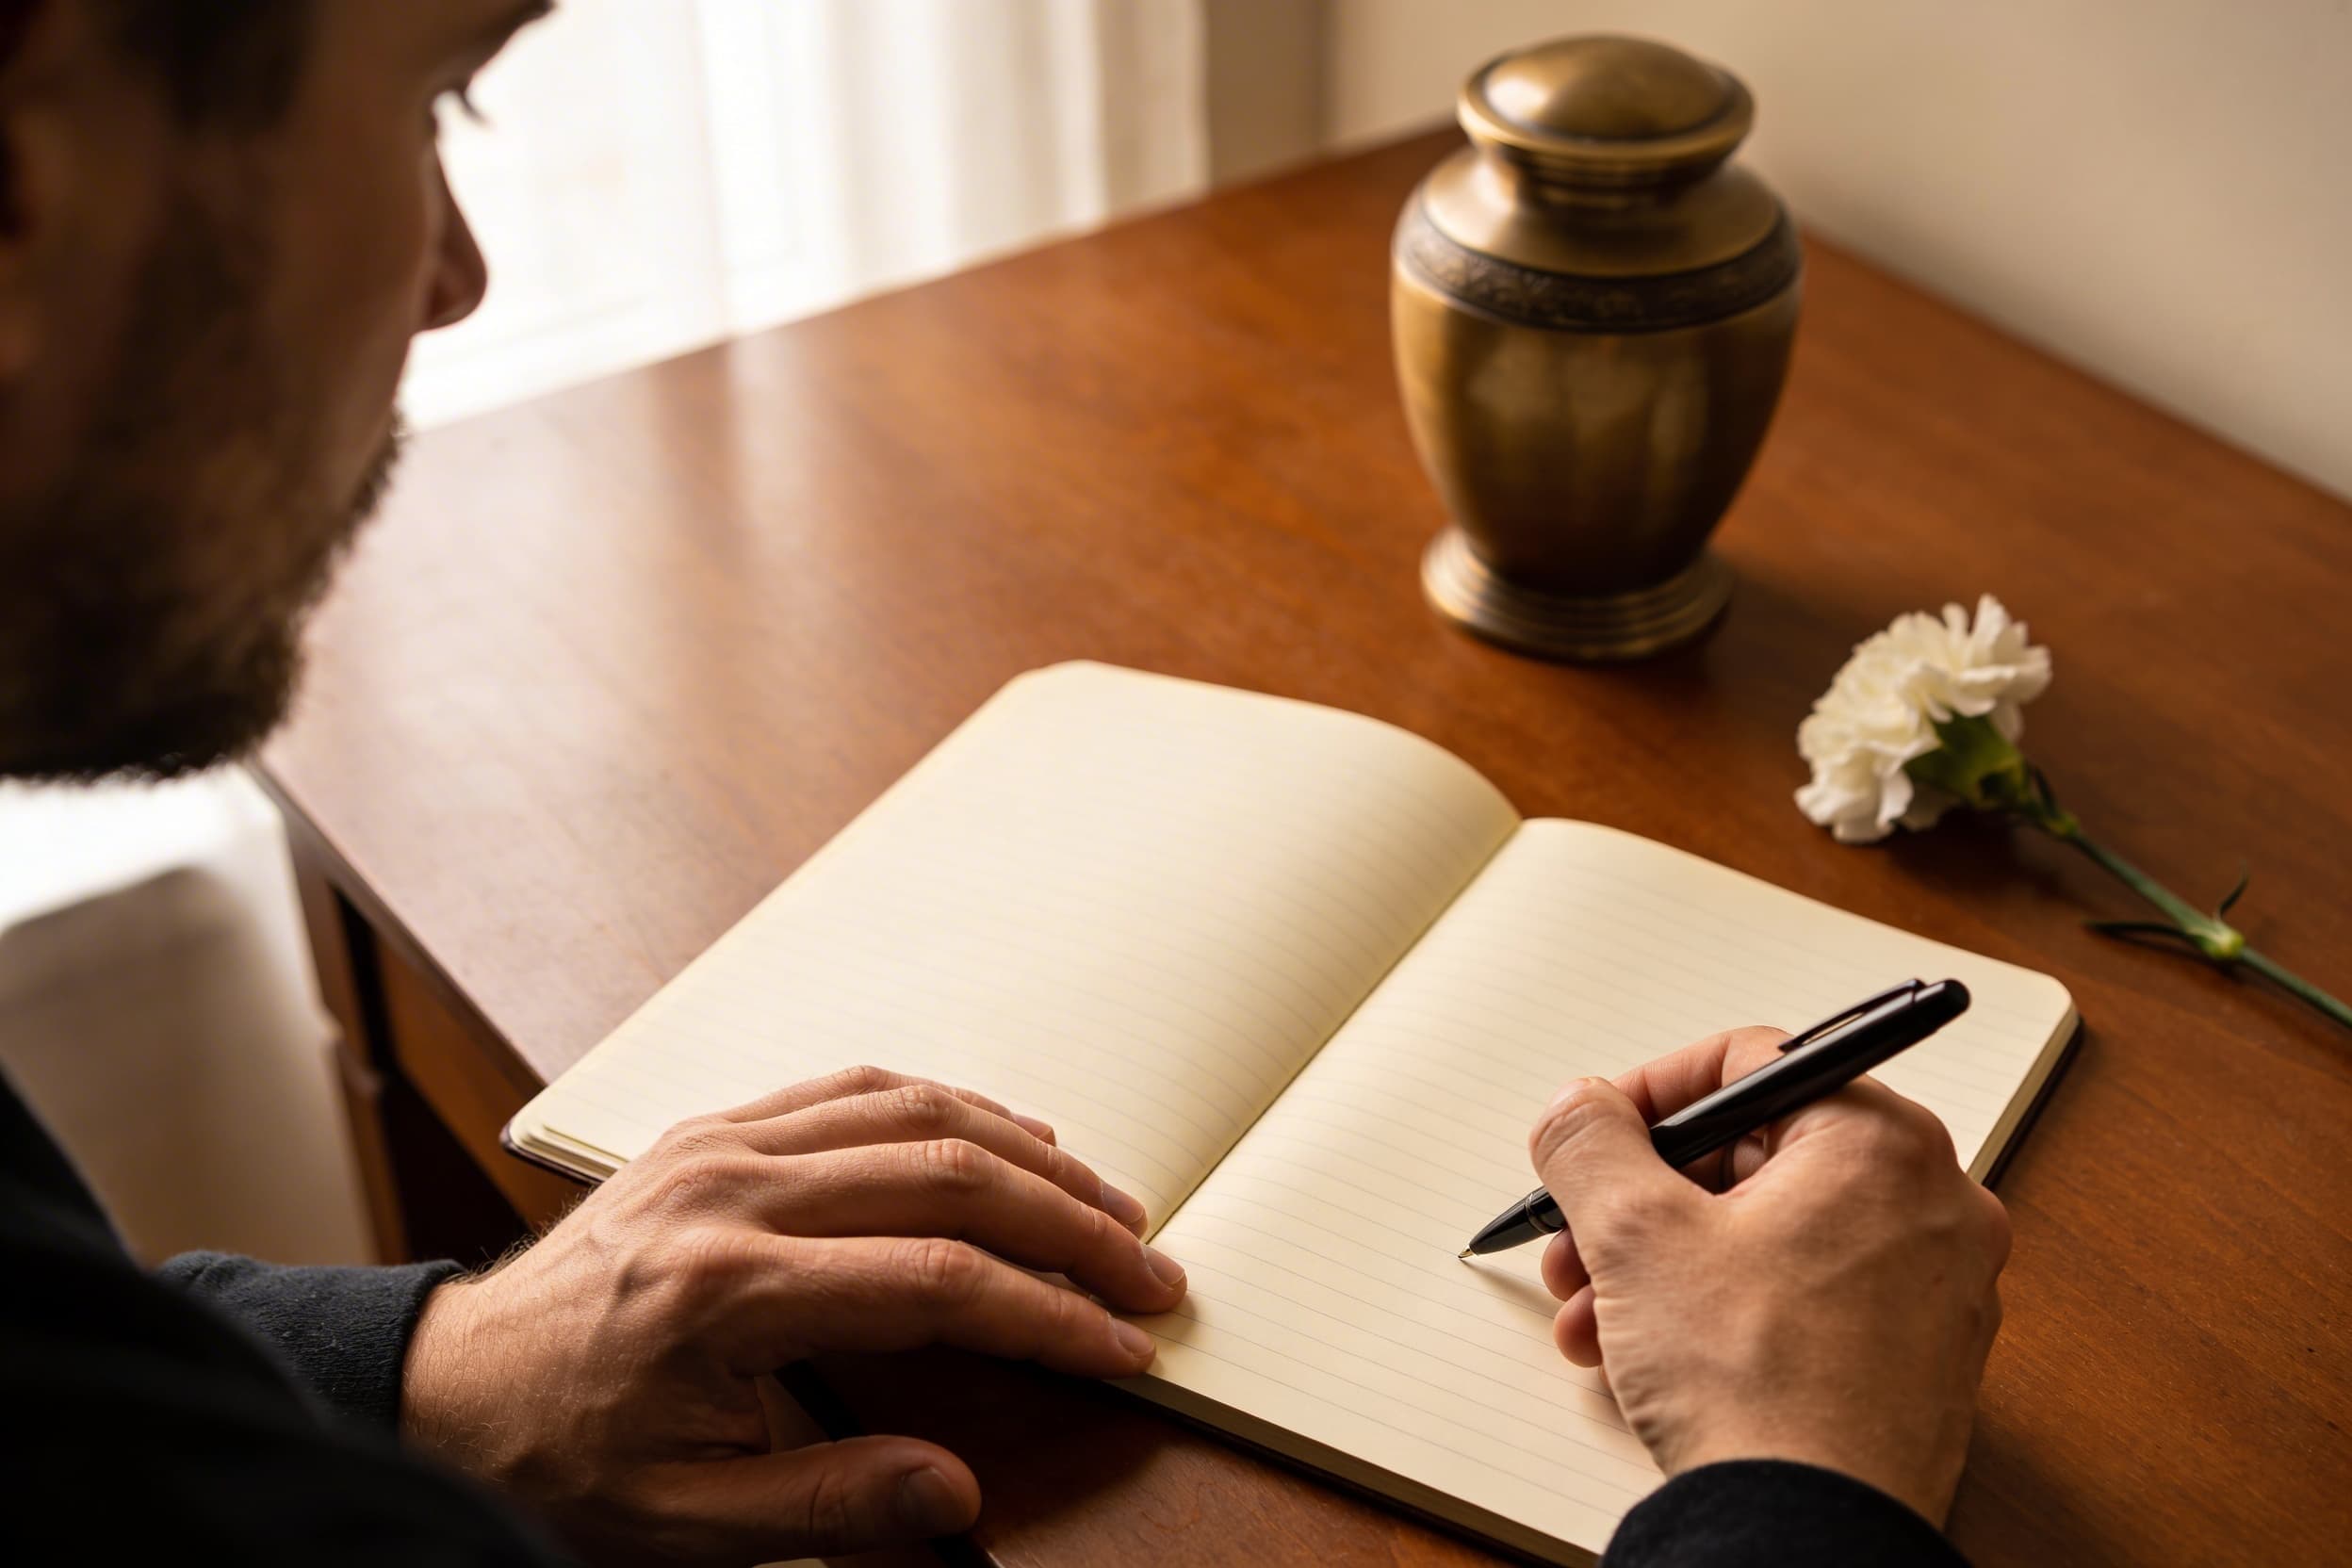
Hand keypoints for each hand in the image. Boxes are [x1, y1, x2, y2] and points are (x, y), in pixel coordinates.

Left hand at [401, 1065, 1185, 1563]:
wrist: (447, 1390)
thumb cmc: (560, 1460)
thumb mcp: (681, 1528)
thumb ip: (828, 1506)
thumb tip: (960, 1492)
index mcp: (726, 1291)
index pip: (935, 1282)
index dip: (1048, 1315)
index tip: (1124, 1347)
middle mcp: (730, 1191)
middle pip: (945, 1175)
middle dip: (1069, 1224)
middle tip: (1152, 1271)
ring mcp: (721, 1144)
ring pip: (912, 1114)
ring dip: (1027, 1155)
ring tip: (1109, 1205)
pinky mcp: (714, 1128)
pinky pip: (853, 1089)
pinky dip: (947, 1107)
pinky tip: (1007, 1139)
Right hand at [1527, 1028, 2009, 1523]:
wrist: (1809, 1534)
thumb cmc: (1753, 1384)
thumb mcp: (1635, 1233)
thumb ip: (1591, 1142)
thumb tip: (1578, 1108)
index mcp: (1882, 1142)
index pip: (1751, 1063)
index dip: (1649, 1094)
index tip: (1594, 1132)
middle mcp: (1932, 1202)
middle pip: (1755, 1157)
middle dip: (1642, 1202)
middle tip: (1579, 1240)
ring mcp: (1936, 1285)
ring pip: (1772, 1234)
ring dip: (1665, 1264)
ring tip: (1596, 1317)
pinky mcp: (1921, 1357)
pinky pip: (1806, 1297)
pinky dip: (1726, 1308)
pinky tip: (1649, 1355)